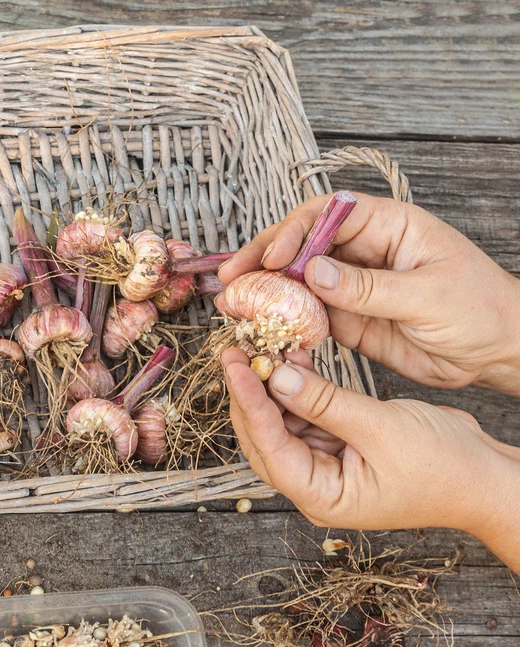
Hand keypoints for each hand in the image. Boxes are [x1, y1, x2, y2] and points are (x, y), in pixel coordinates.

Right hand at [217, 193, 519, 396]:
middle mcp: (365, 251)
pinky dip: (283, 320)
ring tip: (234, 304)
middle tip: (232, 277)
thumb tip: (314, 272)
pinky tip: (262, 327)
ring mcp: (354, 285)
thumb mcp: (427, 296)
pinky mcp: (349, 318)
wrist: (500, 353)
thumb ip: (369, 286)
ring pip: (298, 280)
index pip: (329, 216)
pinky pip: (308, 314)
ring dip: (266, 291)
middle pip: (302, 243)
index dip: (294, 232)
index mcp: (390, 227)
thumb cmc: (482, 310)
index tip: (273, 258)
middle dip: (265, 258)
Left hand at [223, 349, 519, 569]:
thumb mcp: (382, 428)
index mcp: (320, 497)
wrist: (487, 477)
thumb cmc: (445, 467)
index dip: (248, 403)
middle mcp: (314, 485)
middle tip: (237, 350)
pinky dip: (297, 388)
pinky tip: (291, 358)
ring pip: (281, 422)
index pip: (269, 446)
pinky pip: (305, 414)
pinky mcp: (337, 446)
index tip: (235, 364)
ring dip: (271, 386)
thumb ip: (325, 403)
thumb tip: (276, 377)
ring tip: (263, 346)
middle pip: (264, 436)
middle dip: (249, 393)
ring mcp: (325, 466)